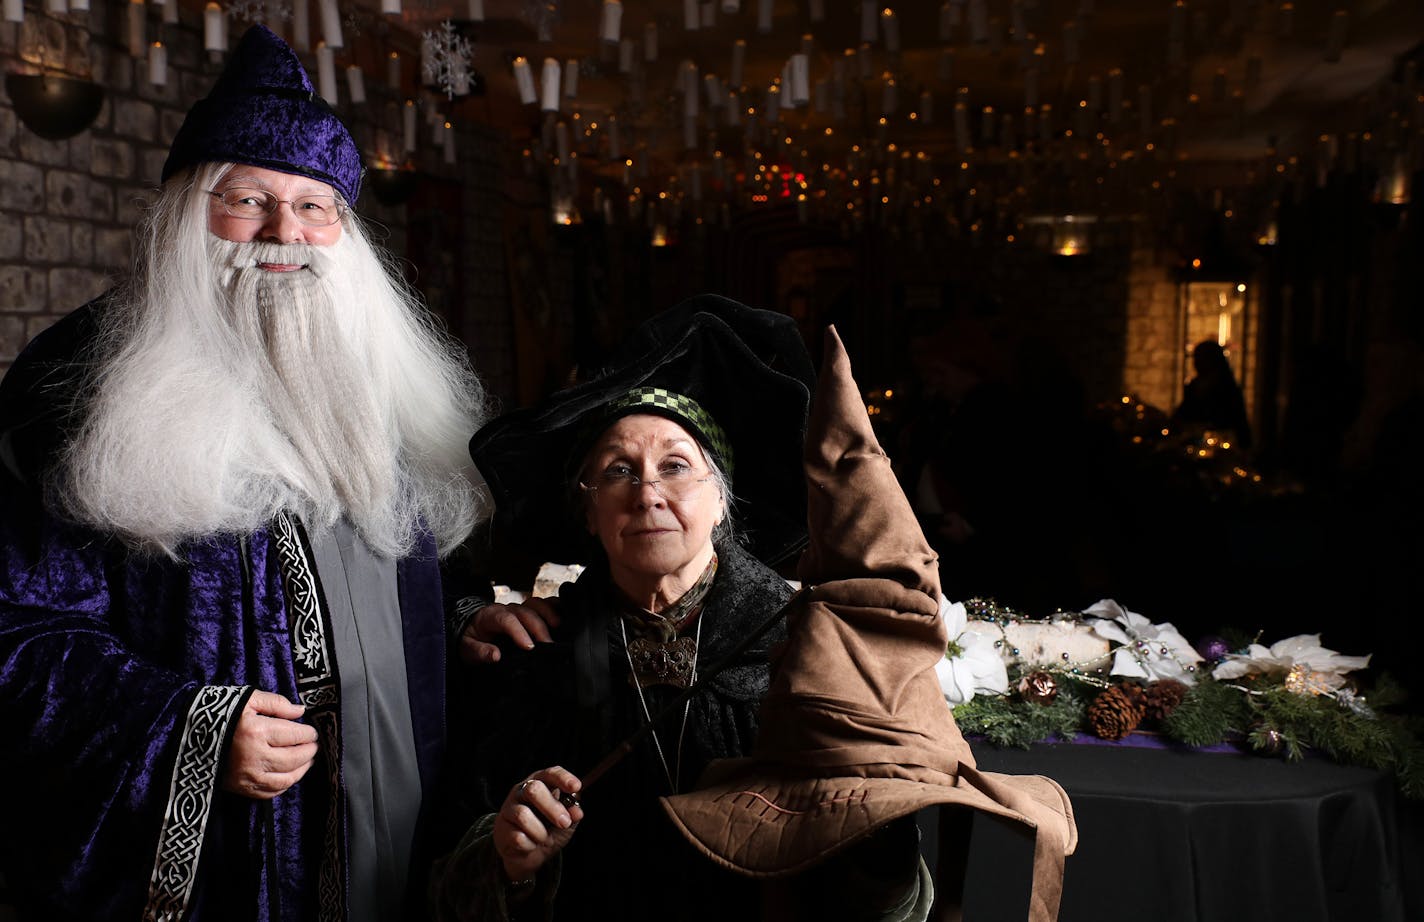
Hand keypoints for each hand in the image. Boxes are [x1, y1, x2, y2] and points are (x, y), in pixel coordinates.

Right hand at [221, 690, 318, 798]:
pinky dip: (285, 785)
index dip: (308, 733)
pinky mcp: (241, 788)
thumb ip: (276, 703)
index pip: (295, 735)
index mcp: (257, 731)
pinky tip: (290, 774)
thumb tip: (300, 711)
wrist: (187, 736)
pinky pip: (271, 793)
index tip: (311, 731)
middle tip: (313, 744)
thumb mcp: (247, 699)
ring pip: (286, 778)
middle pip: (294, 758)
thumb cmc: (219, 714)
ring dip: (302, 769)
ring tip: (307, 759)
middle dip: (309, 751)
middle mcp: (254, 757)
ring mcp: (248, 776)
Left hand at [459, 597, 561, 663]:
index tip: (529, 646)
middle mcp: (506, 608)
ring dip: (549, 613)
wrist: (471, 627)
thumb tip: (495, 655)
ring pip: (536, 603)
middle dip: (539, 626)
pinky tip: (565, 613)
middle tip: (549, 644)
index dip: (519, 631)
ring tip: (559, 626)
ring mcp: (518, 607)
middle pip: (525, 611)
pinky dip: (555, 606)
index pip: (506, 619)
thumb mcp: (467, 648)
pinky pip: (543, 603)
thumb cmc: (471, 638)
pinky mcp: (527, 610)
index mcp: (490, 616)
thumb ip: (480, 651)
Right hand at [493, 767, 583, 882]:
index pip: (550, 774)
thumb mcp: (566, 822)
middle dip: (552, 807)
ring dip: (540, 832)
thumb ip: (572, 814)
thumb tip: (577, 811)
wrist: (529, 854)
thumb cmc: (549, 829)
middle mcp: (522, 791)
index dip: (563, 778)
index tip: (576, 787)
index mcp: (540, 783)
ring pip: (523, 816)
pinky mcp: (501, 828)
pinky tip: (530, 844)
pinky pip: (517, 836)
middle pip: (533, 790)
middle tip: (565, 823)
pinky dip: (530, 845)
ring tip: (545, 838)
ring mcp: (509, 808)